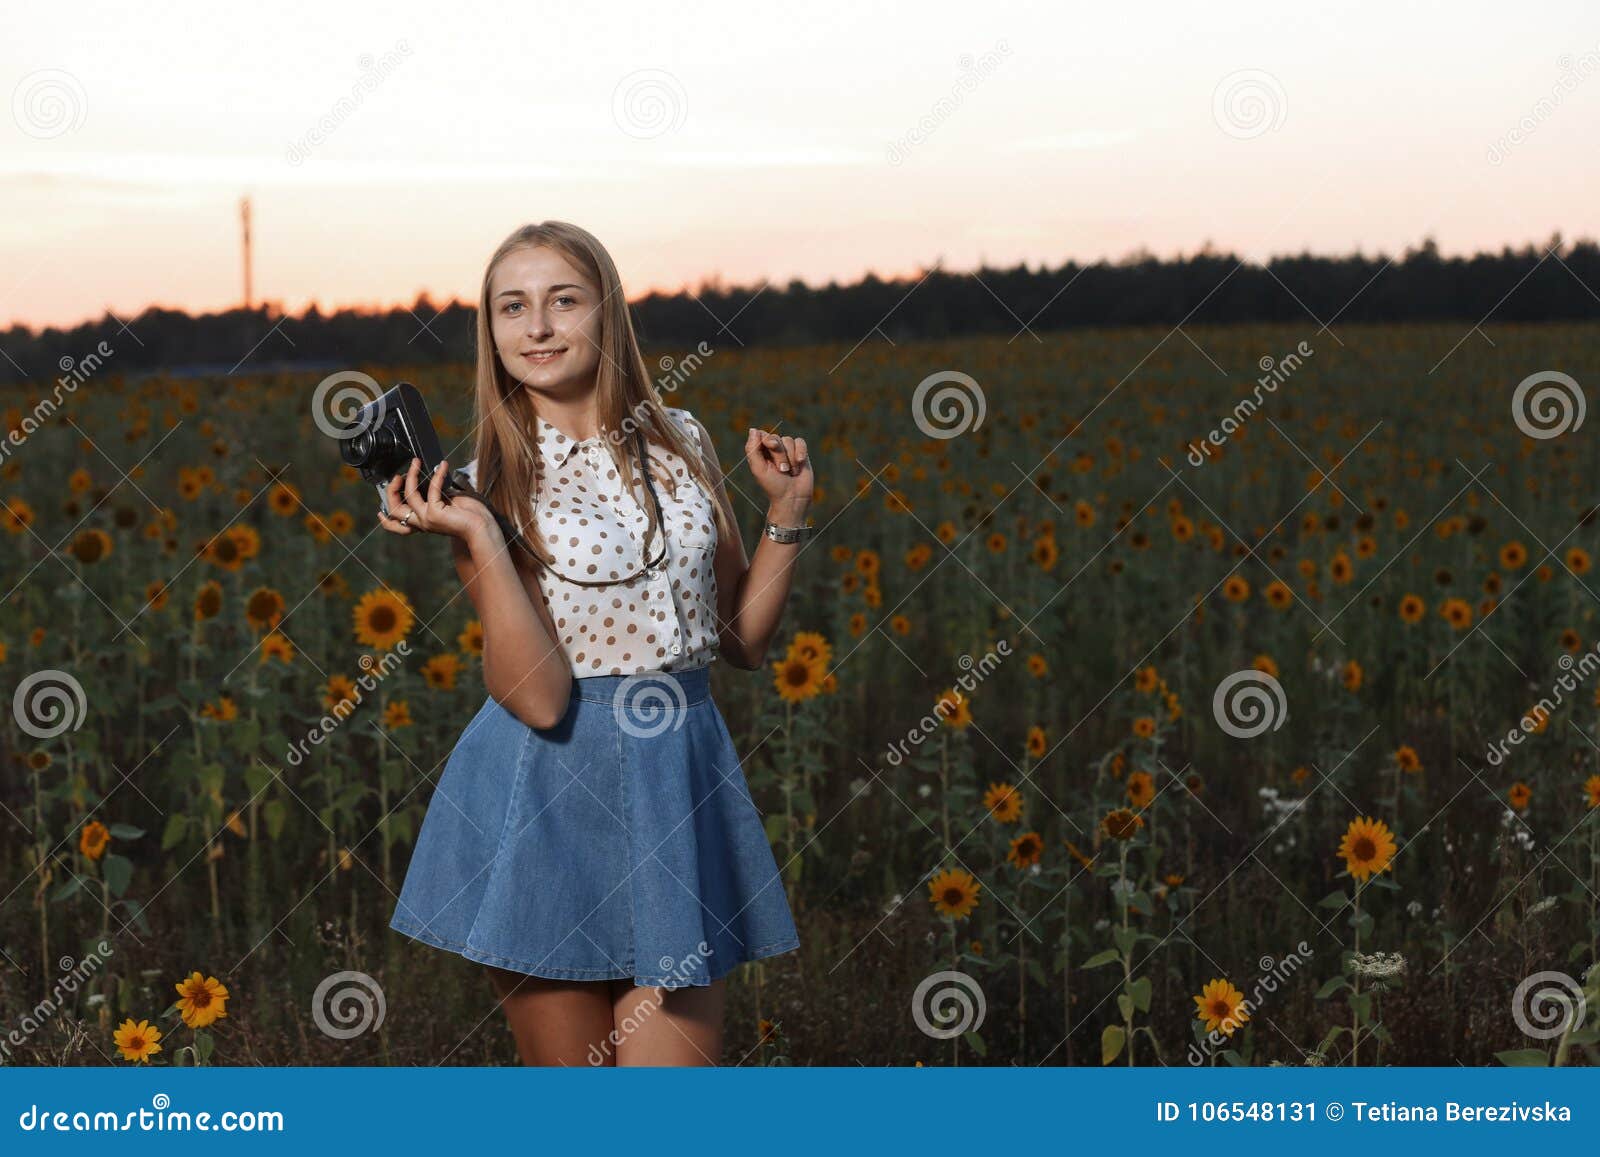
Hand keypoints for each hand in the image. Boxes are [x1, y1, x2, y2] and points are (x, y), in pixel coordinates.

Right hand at [377, 457, 495, 544]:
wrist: (482, 528)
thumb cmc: (470, 517)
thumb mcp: (447, 504)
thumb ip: (434, 496)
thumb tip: (430, 479)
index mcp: (423, 523)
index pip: (397, 526)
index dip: (385, 520)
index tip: (379, 511)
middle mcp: (422, 523)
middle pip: (394, 510)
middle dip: (391, 491)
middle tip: (398, 476)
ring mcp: (427, 519)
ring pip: (408, 496)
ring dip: (412, 475)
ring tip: (416, 462)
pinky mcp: (435, 513)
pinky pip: (431, 488)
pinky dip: (437, 475)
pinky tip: (443, 466)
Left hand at [746, 428, 812, 517]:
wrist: (793, 499)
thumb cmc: (773, 487)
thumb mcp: (759, 469)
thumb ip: (752, 449)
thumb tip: (753, 429)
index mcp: (760, 452)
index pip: (761, 434)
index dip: (767, 440)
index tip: (771, 448)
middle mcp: (773, 449)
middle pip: (776, 438)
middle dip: (779, 455)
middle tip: (782, 470)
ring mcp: (788, 450)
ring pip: (788, 440)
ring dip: (790, 458)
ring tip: (790, 472)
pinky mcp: (801, 453)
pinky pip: (800, 442)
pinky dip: (800, 452)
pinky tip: (800, 463)